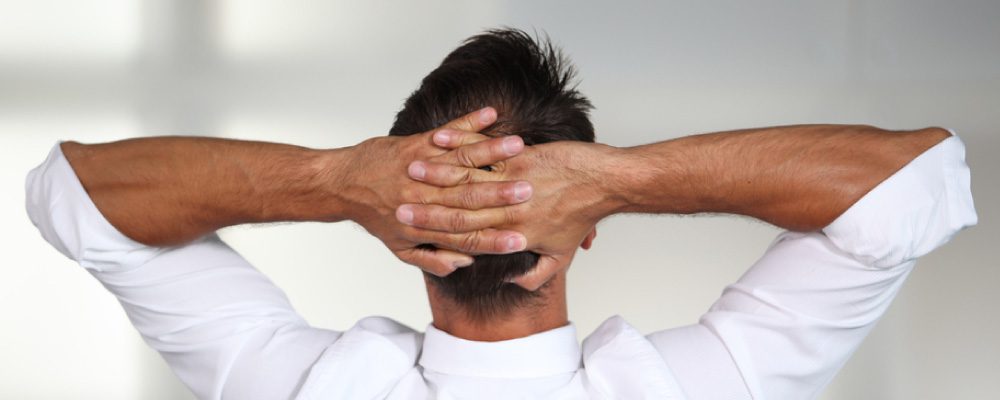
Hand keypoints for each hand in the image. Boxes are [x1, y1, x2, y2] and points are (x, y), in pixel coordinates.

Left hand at [339, 108, 533, 276]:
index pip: (465, 235)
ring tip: (519, 147)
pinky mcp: (414, 144)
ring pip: (461, 161)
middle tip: (530, 192)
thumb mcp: (401, 249)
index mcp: (424, 227)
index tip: (521, 240)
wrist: (343, 185)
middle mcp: (424, 198)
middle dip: (501, 194)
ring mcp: (420, 168)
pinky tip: (491, 115)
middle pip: (468, 197)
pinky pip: (446, 132)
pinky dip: (469, 123)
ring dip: (491, 151)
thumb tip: (464, 263)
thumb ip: (434, 259)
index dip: (494, 239)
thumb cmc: (376, 216)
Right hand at [397, 132, 622, 289]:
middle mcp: (507, 210)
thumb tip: (512, 280)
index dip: (435, 234)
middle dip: (424, 204)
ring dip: (435, 171)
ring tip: (410, 166)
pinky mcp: (521, 156)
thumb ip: (535, 274)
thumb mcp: (560, 255)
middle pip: (457, 207)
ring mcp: (512, 180)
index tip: (410, 230)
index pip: (465, 236)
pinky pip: (484, 149)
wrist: (604, 184)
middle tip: (398, 200)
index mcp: (511, 233)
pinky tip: (439, 138)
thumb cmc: (581, 216)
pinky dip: (460, 141)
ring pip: (465, 177)